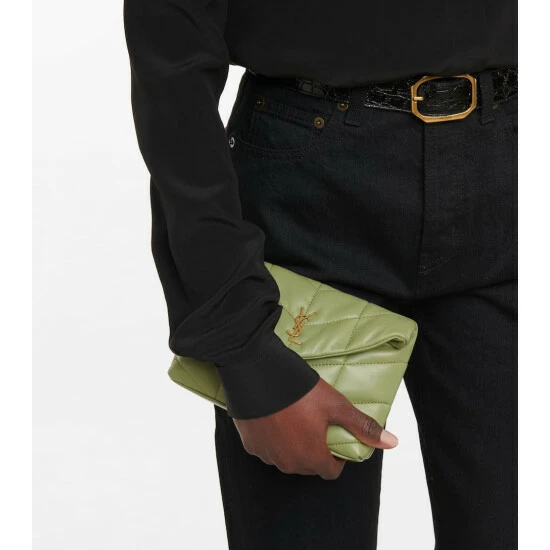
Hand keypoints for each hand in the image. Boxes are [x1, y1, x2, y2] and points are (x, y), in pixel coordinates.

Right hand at [233, 378, 397, 479]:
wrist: (258, 376)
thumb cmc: (300, 392)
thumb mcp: (336, 406)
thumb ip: (362, 426)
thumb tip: (392, 443)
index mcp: (312, 457)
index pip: (331, 471)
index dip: (337, 457)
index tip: (334, 437)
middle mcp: (289, 463)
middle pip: (308, 464)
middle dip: (314, 449)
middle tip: (315, 423)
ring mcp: (267, 455)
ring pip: (286, 457)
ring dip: (292, 444)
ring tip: (294, 418)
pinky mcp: (251, 444)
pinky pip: (267, 448)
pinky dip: (272, 438)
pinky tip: (275, 418)